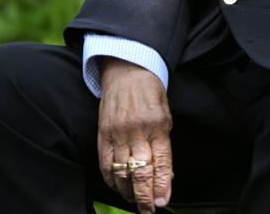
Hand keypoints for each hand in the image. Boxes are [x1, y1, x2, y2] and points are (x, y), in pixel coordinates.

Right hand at [98, 58, 173, 212]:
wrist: (127, 70)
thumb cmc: (150, 93)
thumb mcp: (166, 115)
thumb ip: (165, 145)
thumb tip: (166, 177)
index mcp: (157, 124)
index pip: (161, 162)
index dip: (161, 186)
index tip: (162, 202)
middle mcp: (137, 130)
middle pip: (140, 171)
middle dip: (145, 196)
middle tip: (148, 211)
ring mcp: (117, 132)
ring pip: (121, 171)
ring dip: (128, 192)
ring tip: (135, 201)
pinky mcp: (102, 133)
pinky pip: (105, 163)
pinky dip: (111, 180)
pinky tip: (118, 188)